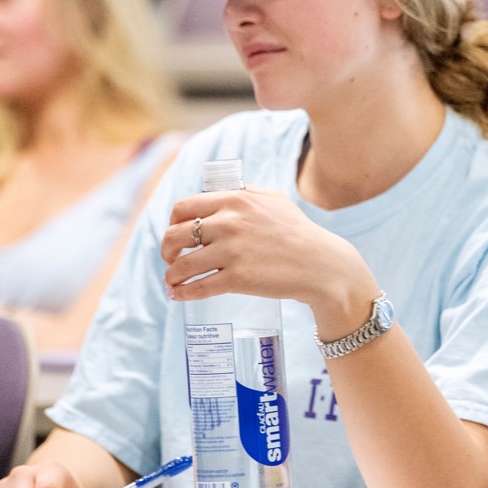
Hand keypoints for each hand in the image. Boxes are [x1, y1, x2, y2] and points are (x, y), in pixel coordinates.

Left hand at [162, 187, 377, 335]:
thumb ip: (245, 192)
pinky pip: (198, 287)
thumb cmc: (298, 231)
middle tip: (172, 259)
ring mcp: (232, 252)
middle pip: (175, 235)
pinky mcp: (238, 279)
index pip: (183, 207)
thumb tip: (219, 192)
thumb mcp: (274, 199)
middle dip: (167, 250)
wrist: (321, 264)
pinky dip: (182, 293)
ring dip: (171, 275)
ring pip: (182, 265)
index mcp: (234, 200)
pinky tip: (178, 295)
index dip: (173, 222)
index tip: (177, 234)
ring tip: (173, 282)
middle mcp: (229, 223)